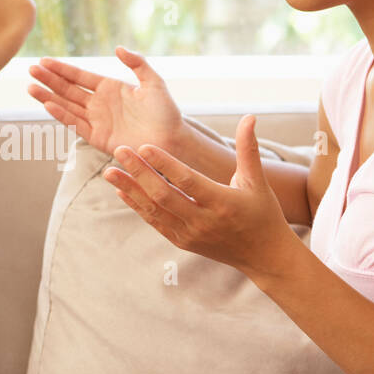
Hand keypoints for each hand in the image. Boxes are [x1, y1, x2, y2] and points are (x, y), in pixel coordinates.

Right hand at [27, 46, 185, 156]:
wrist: (171, 139)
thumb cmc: (166, 111)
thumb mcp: (153, 82)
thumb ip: (137, 63)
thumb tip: (118, 48)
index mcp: (110, 87)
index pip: (80, 76)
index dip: (62, 69)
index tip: (44, 61)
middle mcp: (99, 103)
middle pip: (68, 89)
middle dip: (49, 80)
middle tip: (31, 69)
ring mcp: (97, 120)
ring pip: (67, 106)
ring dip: (49, 96)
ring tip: (31, 87)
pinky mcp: (98, 137)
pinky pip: (76, 124)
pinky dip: (62, 115)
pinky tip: (49, 104)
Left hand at [103, 115, 296, 281]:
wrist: (264, 256)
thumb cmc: (263, 213)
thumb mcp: (258, 181)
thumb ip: (248, 149)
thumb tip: (249, 116)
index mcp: (222, 203)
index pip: (187, 181)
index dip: (165, 164)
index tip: (144, 146)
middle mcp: (203, 221)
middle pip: (163, 195)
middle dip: (138, 172)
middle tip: (119, 150)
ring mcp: (190, 234)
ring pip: (154, 210)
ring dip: (130, 189)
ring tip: (110, 171)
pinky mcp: (182, 242)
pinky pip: (154, 222)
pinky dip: (137, 206)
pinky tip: (122, 190)